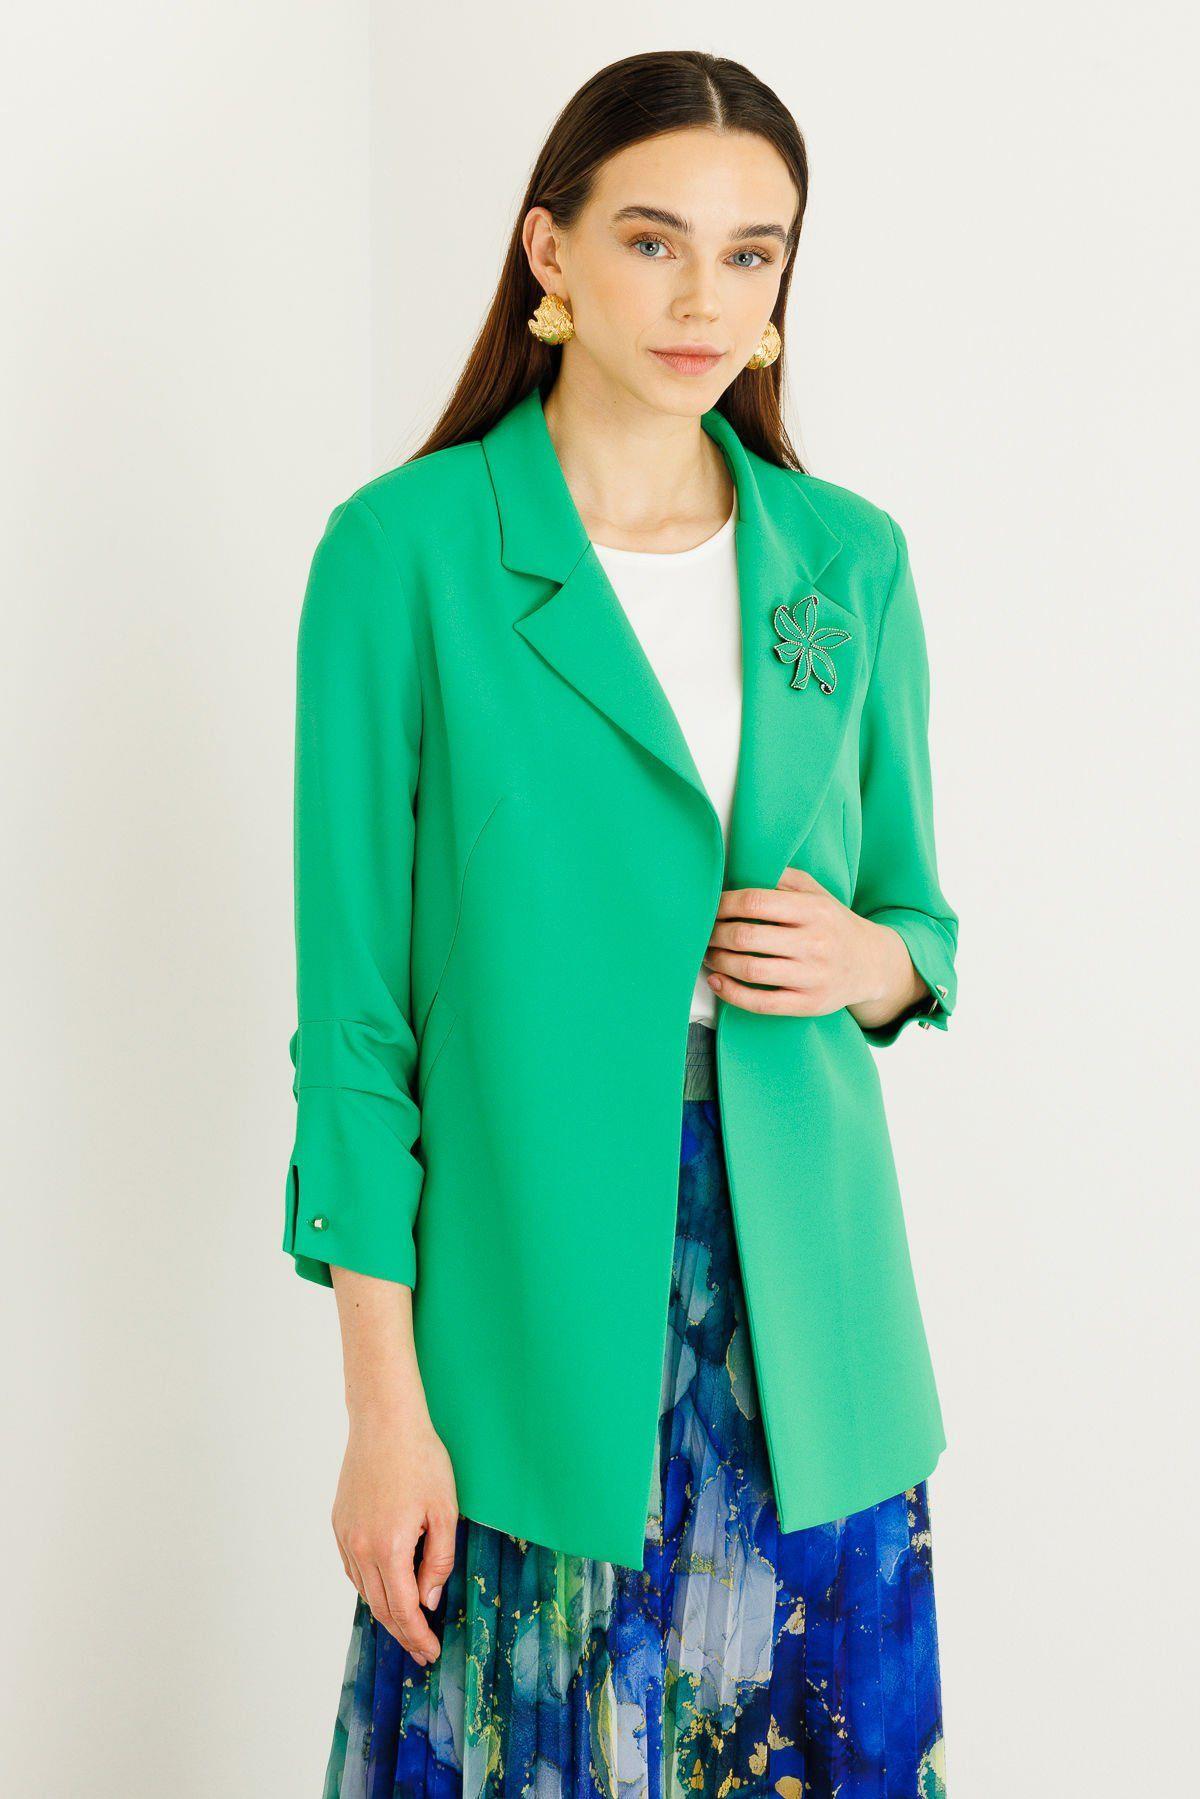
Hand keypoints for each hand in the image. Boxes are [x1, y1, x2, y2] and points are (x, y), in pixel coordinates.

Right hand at [331, 1398, 458, 1665]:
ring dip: (386, 1610)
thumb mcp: (444, 1511)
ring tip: (407, 1622)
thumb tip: (428, 1600)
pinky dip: (370, 1585)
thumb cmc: (421, 1461)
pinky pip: (353, 1568)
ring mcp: (346, 1536)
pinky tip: (386, 1587)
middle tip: (421, 1648)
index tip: (431, 1652)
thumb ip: (438, 1561)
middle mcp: (361, 1548)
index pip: (403, 1610)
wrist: (385, 1422)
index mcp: (389, 1548)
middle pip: (381, 1607)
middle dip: (402, 1632)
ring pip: (364, 1589)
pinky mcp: (339, 1524)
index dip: (417, 1637)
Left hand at [701, 866, 926, 1024]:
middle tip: (704, 933)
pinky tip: (718, 982)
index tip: (710, 907)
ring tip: (709, 955)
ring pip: (751, 970)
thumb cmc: (833, 924)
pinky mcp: (808, 1004)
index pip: (756, 902)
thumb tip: (739, 870)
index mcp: (814, 910)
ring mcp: (812, 976)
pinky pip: (761, 1003)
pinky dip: (732, 993)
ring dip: (719, 962)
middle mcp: (815, 942)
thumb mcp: (816, 893)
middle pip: (748, 937)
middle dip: (716, 934)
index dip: (724, 905)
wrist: (872, 964)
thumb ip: (782, 878)